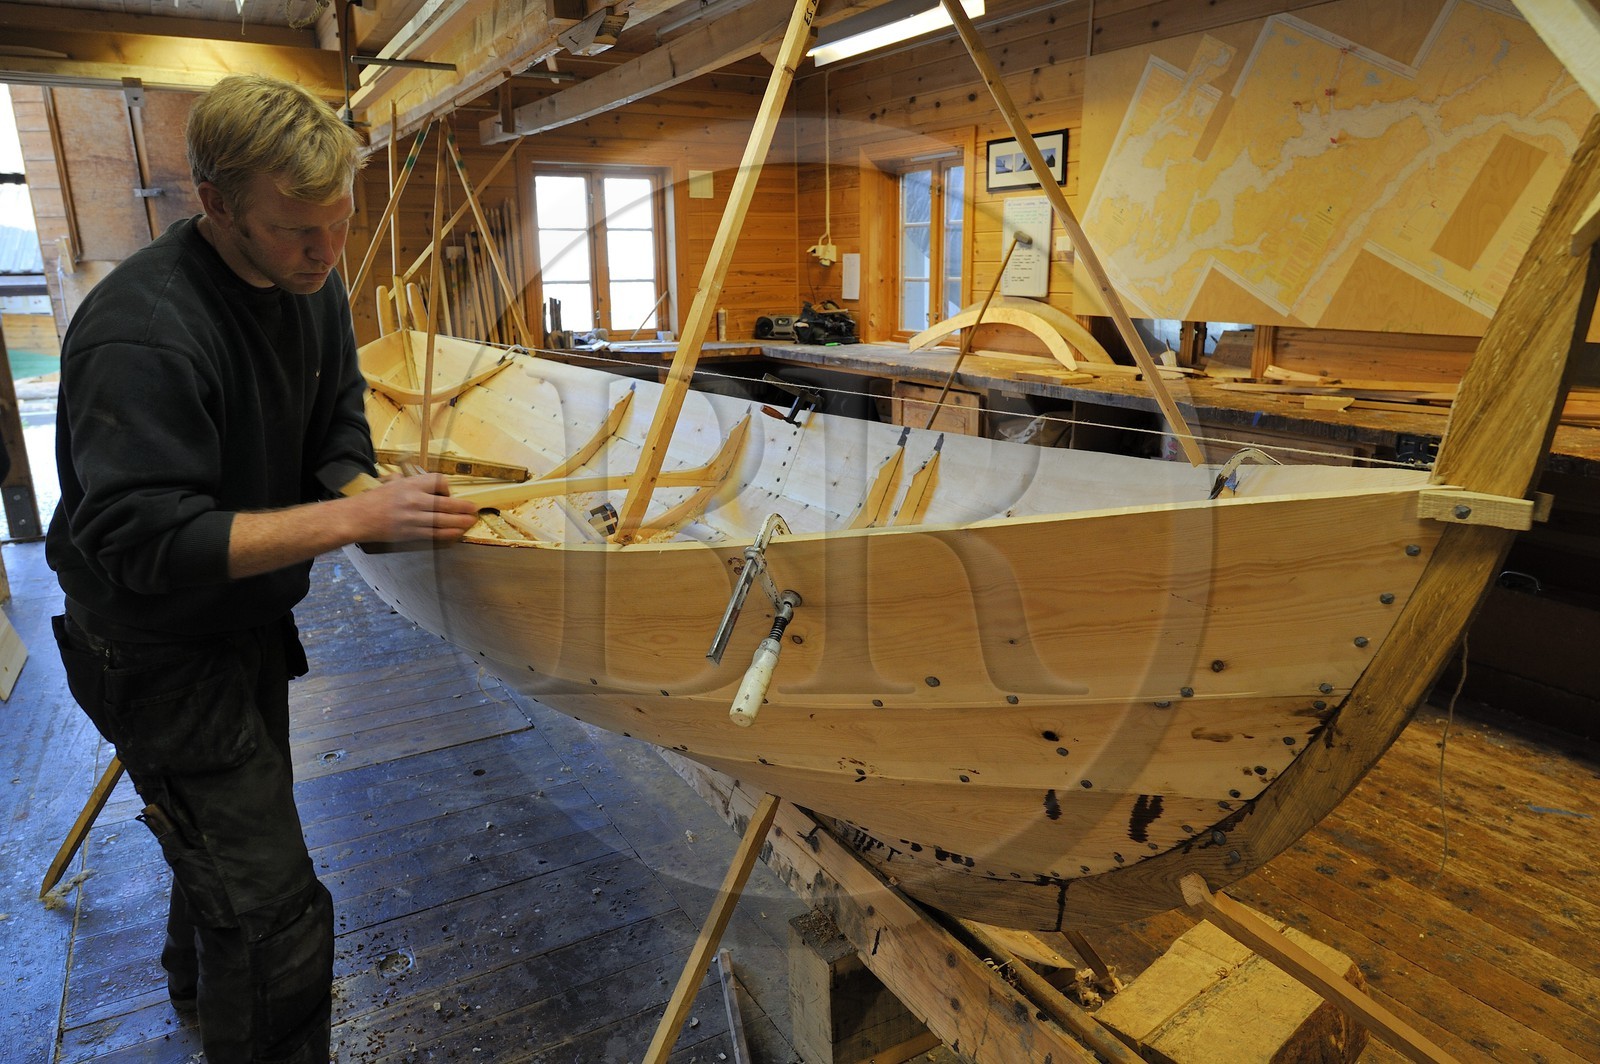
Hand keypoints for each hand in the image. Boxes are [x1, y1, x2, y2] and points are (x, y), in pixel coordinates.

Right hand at [351, 472, 480, 542]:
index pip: (438, 481)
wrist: (357, 518)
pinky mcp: (411, 533)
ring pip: (444, 520)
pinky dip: (449, 534)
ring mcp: (414, 518)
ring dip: (461, 522)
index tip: (446, 493)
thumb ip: (405, 481)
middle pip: (447, 503)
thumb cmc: (373, 500)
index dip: (446, 487)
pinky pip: (435, 534)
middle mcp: (414, 500)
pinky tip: (457, 533)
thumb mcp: (390, 483)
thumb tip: (417, 480)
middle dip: (464, 507)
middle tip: (474, 509)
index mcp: (410, 484)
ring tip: (471, 522)